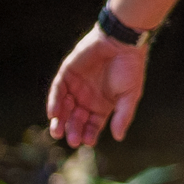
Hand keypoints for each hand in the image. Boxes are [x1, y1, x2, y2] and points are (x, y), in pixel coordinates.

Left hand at [45, 28, 144, 149]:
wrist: (122, 41)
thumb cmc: (130, 68)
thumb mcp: (130, 95)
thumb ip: (123, 115)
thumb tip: (118, 137)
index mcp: (102, 105)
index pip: (92, 125)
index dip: (89, 134)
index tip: (87, 142)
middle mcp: (87, 98)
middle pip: (76, 119)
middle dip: (73, 130)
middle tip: (72, 140)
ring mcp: (76, 85)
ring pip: (64, 107)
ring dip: (60, 120)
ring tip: (58, 131)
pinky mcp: (67, 73)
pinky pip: (58, 90)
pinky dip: (54, 102)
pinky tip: (53, 113)